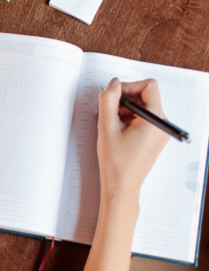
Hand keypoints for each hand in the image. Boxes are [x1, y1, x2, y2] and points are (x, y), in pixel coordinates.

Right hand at [97, 78, 169, 211]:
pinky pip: (143, 119)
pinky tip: (116, 130)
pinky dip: (129, 119)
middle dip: (125, 99)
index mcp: (156, 120)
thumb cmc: (116, 162)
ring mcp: (159, 132)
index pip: (148, 87)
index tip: (114, 96)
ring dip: (125, 110)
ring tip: (111, 124)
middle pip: (145, 96)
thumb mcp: (107, 127)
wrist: (121, 186)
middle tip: (109, 112)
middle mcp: (162, 124)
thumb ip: (108, 100)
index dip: (129, 86)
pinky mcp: (154, 138)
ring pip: (142, 107)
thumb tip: (113, 83)